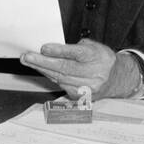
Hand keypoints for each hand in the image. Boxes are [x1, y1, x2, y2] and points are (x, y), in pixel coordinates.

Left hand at [19, 40, 141, 99]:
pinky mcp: (82, 97)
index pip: (76, 54)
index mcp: (96, 57)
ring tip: (29, 61)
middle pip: (64, 68)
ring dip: (42, 70)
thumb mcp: (92, 46)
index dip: (59, 51)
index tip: (43, 48)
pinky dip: (50, 77)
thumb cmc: (100, 58)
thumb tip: (50, 50)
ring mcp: (88, 87)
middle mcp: (94, 73)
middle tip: (27, 56)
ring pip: (60, 78)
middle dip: (42, 62)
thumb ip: (74, 48)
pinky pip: (62, 86)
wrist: (116, 78)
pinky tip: (41, 70)